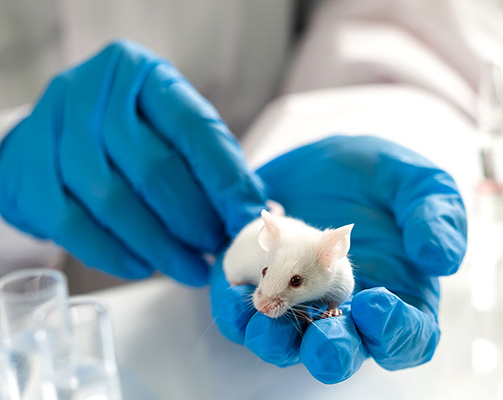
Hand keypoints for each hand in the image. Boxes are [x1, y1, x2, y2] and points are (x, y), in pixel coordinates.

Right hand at [0, 40, 265, 285]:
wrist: (46, 137)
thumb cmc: (120, 135)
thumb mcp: (165, 127)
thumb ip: (206, 162)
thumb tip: (254, 212)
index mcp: (139, 72)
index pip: (193, 128)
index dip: (225, 180)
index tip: (248, 220)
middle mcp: (91, 91)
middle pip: (152, 169)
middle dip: (192, 221)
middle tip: (215, 249)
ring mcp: (50, 128)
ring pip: (111, 201)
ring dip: (158, 246)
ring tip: (188, 267)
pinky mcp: (24, 170)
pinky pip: (73, 226)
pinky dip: (113, 255)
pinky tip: (141, 267)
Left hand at [210, 135, 466, 382]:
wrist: (316, 158)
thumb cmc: (376, 173)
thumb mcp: (412, 180)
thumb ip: (432, 214)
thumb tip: (439, 259)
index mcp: (394, 295)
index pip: (404, 336)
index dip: (393, 333)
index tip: (375, 307)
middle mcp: (344, 309)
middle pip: (341, 350)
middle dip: (330, 351)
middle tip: (323, 338)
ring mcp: (296, 302)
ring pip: (286, 342)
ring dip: (275, 339)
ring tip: (267, 315)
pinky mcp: (256, 287)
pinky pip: (241, 316)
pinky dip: (236, 311)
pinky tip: (238, 292)